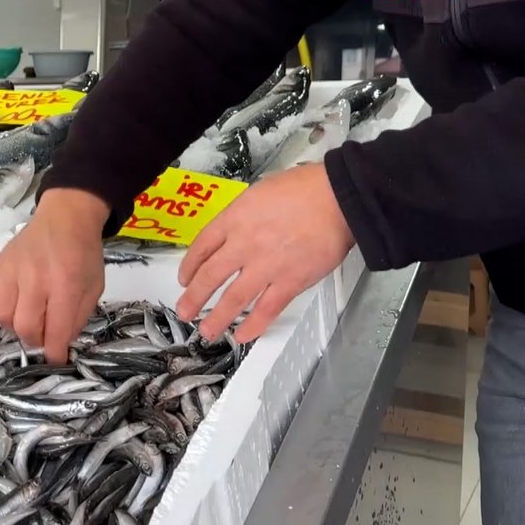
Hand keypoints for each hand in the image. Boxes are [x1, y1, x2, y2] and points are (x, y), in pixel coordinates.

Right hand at [0, 189, 106, 363]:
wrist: (64, 218)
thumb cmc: (83, 254)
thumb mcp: (94, 287)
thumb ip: (78, 317)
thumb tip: (59, 343)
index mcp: (66, 284)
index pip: (55, 331)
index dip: (55, 353)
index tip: (56, 360)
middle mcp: (35, 278)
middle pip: (25, 327)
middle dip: (36, 340)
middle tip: (44, 334)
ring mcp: (11, 271)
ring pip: (2, 316)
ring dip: (15, 326)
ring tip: (27, 317)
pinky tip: (10, 305)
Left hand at [176, 163, 353, 342]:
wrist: (338, 198)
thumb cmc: (304, 189)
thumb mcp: (259, 192)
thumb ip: (242, 215)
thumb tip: (232, 233)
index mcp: (235, 218)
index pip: (202, 246)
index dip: (190, 266)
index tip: (185, 278)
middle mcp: (245, 244)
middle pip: (211, 276)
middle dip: (194, 297)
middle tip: (185, 311)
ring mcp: (267, 265)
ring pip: (234, 298)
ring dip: (218, 318)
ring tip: (207, 331)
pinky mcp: (290, 281)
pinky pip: (267, 309)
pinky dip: (254, 325)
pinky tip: (243, 335)